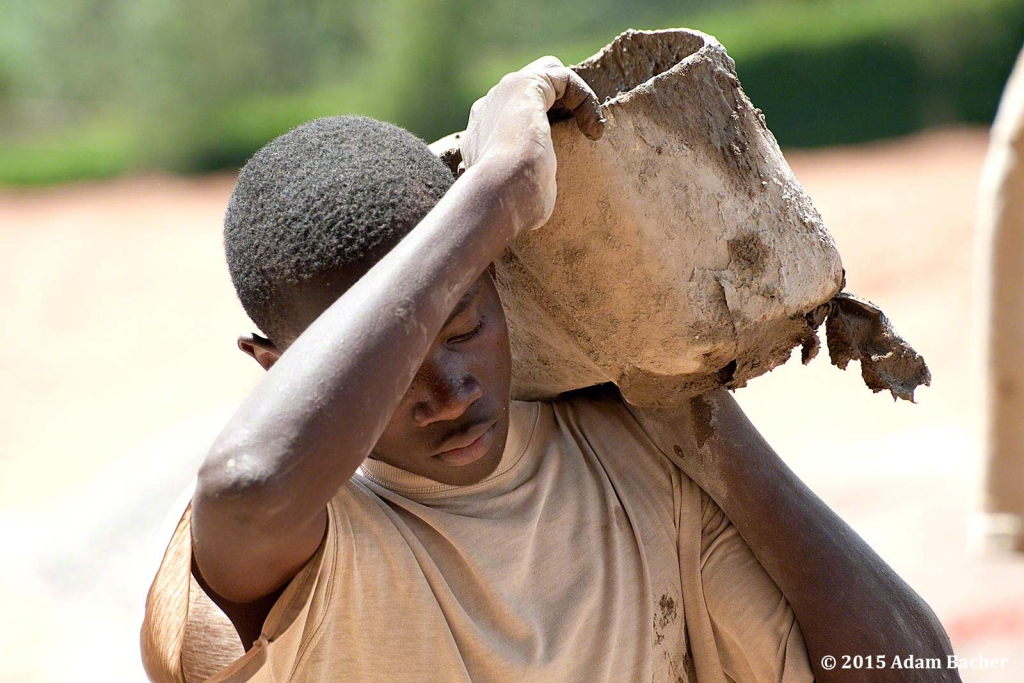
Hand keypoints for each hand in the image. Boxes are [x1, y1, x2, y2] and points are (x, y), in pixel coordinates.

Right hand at [461, 56, 603, 233]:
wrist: (497, 198)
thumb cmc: (510, 208)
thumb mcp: (516, 195)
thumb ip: (522, 184)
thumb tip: (530, 201)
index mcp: (481, 136)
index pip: (513, 116)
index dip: (545, 127)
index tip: (565, 157)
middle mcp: (487, 109)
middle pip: (529, 88)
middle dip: (558, 103)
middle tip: (579, 131)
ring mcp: (503, 94)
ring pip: (546, 74)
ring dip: (574, 100)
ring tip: (591, 130)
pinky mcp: (526, 85)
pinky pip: (562, 77)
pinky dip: (583, 98)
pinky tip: (593, 129)